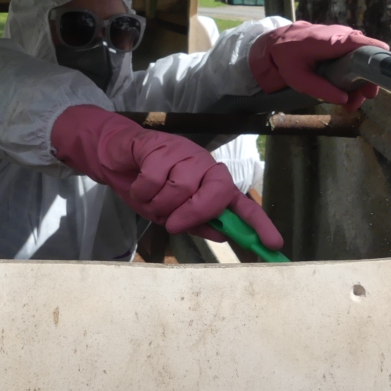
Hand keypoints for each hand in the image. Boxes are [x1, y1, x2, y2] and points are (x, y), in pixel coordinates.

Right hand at [51, 105, 282, 248]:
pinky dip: (142, 190)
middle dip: (192, 212)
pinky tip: (138, 182)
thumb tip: (223, 233)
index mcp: (211, 183)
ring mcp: (183, 154)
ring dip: (157, 204)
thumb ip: (197, 222)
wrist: (116, 157)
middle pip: (213, 194)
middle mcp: (203, 166)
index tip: (274, 244)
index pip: (240, 204)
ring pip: (179, 189)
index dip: (258, 223)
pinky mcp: (160, 146)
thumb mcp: (172, 213)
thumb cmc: (148, 186)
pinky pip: (154, 180)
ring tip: (148, 197)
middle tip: (171, 222)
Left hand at [249, 21, 388, 110]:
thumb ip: (319, 88)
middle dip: (367, 80)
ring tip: (352, 103)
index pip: (359, 42)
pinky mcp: (340, 43)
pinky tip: (348, 93)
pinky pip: (353, 58)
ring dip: (360, 81)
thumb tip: (344, 99)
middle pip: (364, 56)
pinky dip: (354, 74)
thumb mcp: (297, 78)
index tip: (386, 70)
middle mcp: (340, 35)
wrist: (275, 43)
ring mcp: (341, 38)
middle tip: (363, 99)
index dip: (376, 54)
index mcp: (329, 41)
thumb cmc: (286, 58)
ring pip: (360, 59)